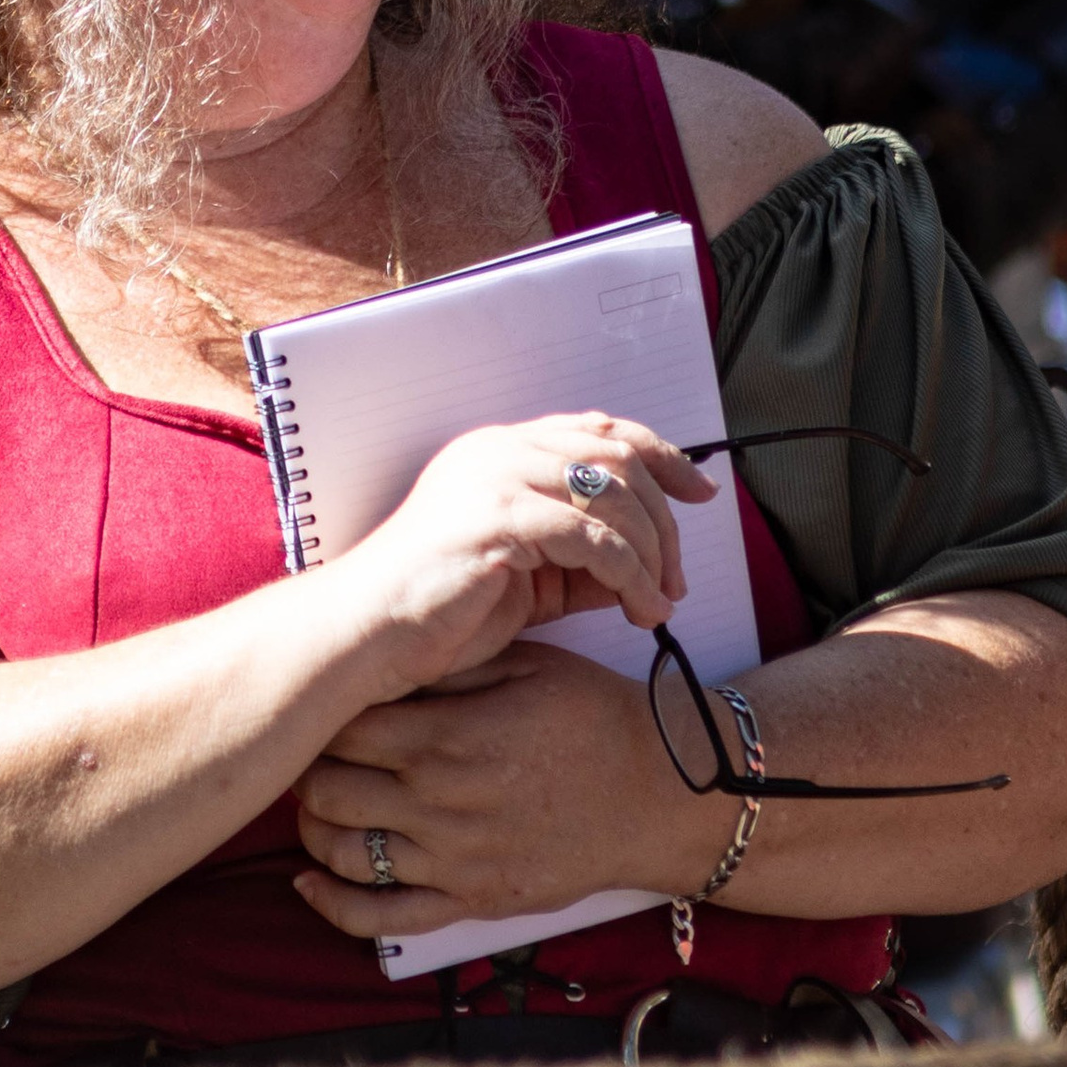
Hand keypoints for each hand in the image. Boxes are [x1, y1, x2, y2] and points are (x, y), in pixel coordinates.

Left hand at [294, 641, 664, 940]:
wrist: (659, 796)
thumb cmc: (594, 718)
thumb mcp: (526, 665)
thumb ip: (450, 665)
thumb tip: (382, 660)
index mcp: (448, 738)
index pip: (343, 729)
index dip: (322, 716)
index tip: (323, 707)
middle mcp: (439, 803)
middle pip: (327, 790)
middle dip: (308, 769)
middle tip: (312, 754)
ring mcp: (453, 861)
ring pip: (340, 852)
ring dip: (312, 828)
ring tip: (318, 805)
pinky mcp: (470, 902)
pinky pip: (380, 918)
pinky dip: (332, 904)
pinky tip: (308, 882)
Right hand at [322, 415, 708, 696]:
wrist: (365, 635)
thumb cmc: (437, 612)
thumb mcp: (529, 579)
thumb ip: (583, 562)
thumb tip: (650, 569)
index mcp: (501, 451)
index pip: (599, 430)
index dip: (661, 454)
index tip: (701, 491)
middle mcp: (500, 451)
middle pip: (619, 459)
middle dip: (663, 520)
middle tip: (677, 576)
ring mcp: (497, 478)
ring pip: (613, 497)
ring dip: (651, 555)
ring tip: (659, 602)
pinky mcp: (498, 517)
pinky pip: (593, 539)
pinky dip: (629, 575)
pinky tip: (639, 608)